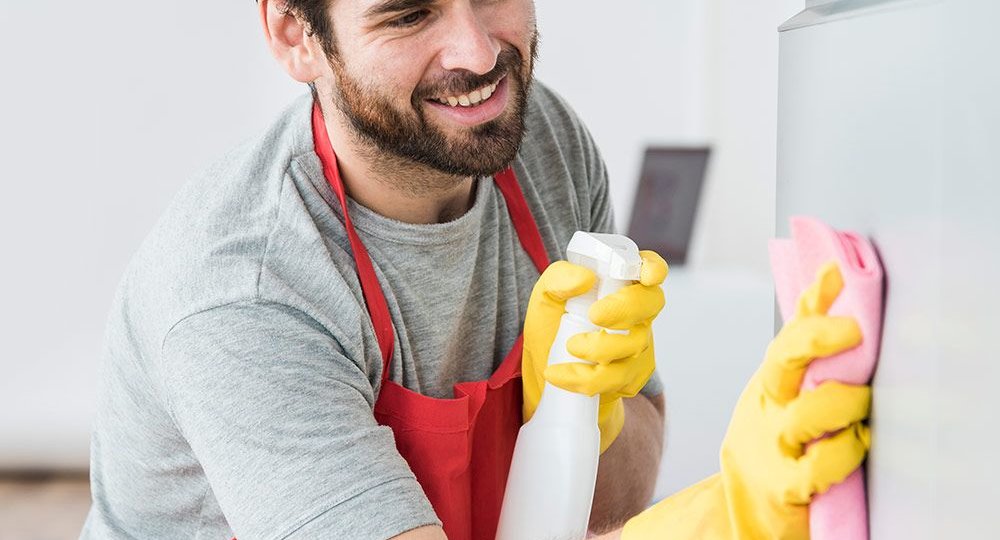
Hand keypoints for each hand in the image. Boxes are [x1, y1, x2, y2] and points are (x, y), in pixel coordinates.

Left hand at [522, 250, 667, 452]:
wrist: (545, 372)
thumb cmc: (551, 325)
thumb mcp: (545, 297)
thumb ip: (558, 279)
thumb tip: (584, 277)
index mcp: (621, 284)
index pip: (649, 268)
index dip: (654, 268)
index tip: (645, 276)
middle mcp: (637, 313)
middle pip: (651, 303)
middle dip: (624, 308)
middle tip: (594, 315)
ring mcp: (639, 346)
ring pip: (635, 345)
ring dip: (599, 348)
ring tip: (568, 347)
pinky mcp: (632, 377)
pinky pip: (618, 379)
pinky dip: (585, 378)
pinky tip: (560, 375)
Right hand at [622, 262, 871, 538]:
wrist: (748, 509)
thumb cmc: (779, 445)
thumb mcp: (785, 398)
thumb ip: (810, 355)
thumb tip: (833, 284)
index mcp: (770, 383)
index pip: (789, 332)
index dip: (813, 301)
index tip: (836, 272)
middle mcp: (768, 407)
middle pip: (783, 361)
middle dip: (816, 338)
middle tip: (854, 329)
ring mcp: (773, 446)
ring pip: (805, 414)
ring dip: (843, 403)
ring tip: (863, 402)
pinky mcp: (785, 486)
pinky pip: (819, 465)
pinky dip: (844, 452)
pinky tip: (857, 443)